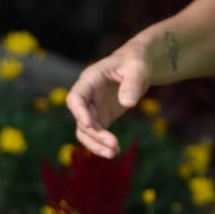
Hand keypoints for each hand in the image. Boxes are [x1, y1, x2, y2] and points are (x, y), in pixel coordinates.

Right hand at [65, 41, 151, 158]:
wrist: (139, 64)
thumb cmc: (136, 60)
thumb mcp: (137, 67)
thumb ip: (132, 82)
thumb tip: (128, 103)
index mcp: (90, 79)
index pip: (76, 97)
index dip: (78, 112)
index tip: (88, 124)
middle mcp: (87, 95)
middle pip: (81, 119)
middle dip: (94, 134)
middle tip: (113, 144)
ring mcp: (93, 108)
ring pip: (85, 131)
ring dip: (96, 144)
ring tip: (113, 153)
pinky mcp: (101, 117)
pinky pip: (96, 133)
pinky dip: (102, 144)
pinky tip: (115, 151)